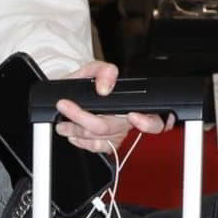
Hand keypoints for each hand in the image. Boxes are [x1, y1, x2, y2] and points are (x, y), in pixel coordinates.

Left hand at [54, 59, 168, 153]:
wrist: (73, 95)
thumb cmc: (89, 84)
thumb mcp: (96, 69)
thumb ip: (104, 71)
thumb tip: (105, 88)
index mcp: (133, 103)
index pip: (155, 120)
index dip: (148, 123)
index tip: (133, 116)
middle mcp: (128, 122)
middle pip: (110, 127)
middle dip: (82, 118)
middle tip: (65, 108)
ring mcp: (117, 134)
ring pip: (99, 139)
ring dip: (75, 130)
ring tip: (62, 122)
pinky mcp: (107, 144)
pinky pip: (96, 148)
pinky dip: (80, 141)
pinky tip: (73, 134)